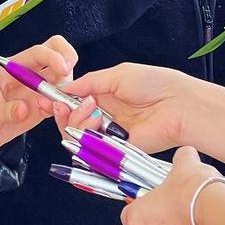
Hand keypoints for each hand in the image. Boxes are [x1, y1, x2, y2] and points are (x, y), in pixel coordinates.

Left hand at [0, 36, 76, 159]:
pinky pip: (55, 105)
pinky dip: (63, 108)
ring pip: (58, 83)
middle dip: (68, 66)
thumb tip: (26, 108)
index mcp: (8, 70)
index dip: (54, 56)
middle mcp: (22, 79)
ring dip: (67, 91)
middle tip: (70, 84)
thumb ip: (6, 111)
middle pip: (53, 60)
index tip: (64, 68)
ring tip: (64, 105)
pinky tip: (59, 115)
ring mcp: (30, 95)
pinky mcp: (33, 112)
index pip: (37, 53)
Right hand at [55, 63, 200, 153]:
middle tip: (64, 106)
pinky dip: (88, 136)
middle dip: (64, 114)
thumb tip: (65, 88)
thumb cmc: (154, 84)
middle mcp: (105, 116)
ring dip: (77, 122)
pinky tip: (97, 123)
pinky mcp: (116, 150)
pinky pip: (93, 149)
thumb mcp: (117, 75)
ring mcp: (110, 133)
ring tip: (93, 112)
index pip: (75, 102)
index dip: (60, 102)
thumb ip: (89, 82)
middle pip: (71, 121)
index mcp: (105, 95)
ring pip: (78, 135)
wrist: (178, 106)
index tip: (47, 99)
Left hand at [120, 146, 224, 224]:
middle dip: (165, 221)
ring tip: (200, 219)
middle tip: (181, 206)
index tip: (154, 199)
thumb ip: (180, 159)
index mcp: (139, 218)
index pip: (129, 215)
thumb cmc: (197, 193)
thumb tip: (185, 155)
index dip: (142, 206)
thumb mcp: (185, 163)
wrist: (223, 218)